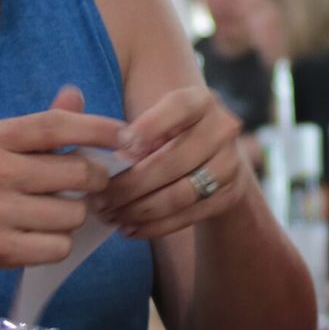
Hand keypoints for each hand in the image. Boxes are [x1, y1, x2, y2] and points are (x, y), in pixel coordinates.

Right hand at [0, 86, 125, 275]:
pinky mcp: (0, 247)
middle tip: (92, 184)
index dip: (100, 128)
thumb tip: (75, 93)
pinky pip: (60, 246)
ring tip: (54, 213)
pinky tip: (40, 236)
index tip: (130, 136)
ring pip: (74, 213)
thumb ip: (45, 124)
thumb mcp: (7, 147)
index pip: (58, 125)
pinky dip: (59, 245)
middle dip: (97, 180)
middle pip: (79, 173)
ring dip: (75, 216)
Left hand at [98, 86, 248, 239]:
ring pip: (179, 195)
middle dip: (129, 185)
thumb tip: (106, 162)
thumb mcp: (160, 123)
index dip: (148, 127)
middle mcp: (222, 129)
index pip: (178, 107)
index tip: (119, 147)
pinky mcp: (228, 196)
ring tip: (111, 216)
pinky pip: (187, 216)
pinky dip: (154, 226)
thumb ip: (136, 133)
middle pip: (172, 161)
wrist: (217, 162)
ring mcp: (230, 165)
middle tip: (98, 200)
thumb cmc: (173, 138)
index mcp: (201, 101)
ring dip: (139, 210)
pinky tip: (130, 228)